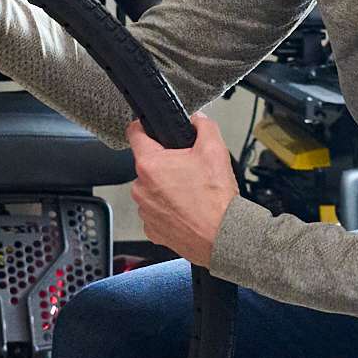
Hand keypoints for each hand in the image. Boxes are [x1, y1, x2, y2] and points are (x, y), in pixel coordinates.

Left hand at [127, 117, 236, 266]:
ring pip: (152, 189)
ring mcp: (145, 210)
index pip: (134, 133)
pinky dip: (168, 209)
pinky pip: (156, 211)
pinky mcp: (152, 229)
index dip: (144, 127)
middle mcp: (141, 188)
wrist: (223, 236)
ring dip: (166, 188)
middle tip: (188, 170)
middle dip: (165, 164)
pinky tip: (187, 209)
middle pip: (148, 164)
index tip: (150, 129)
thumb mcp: (215, 150)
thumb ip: (203, 126)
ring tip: (190, 193)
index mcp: (150, 165)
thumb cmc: (216, 201)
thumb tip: (198, 120)